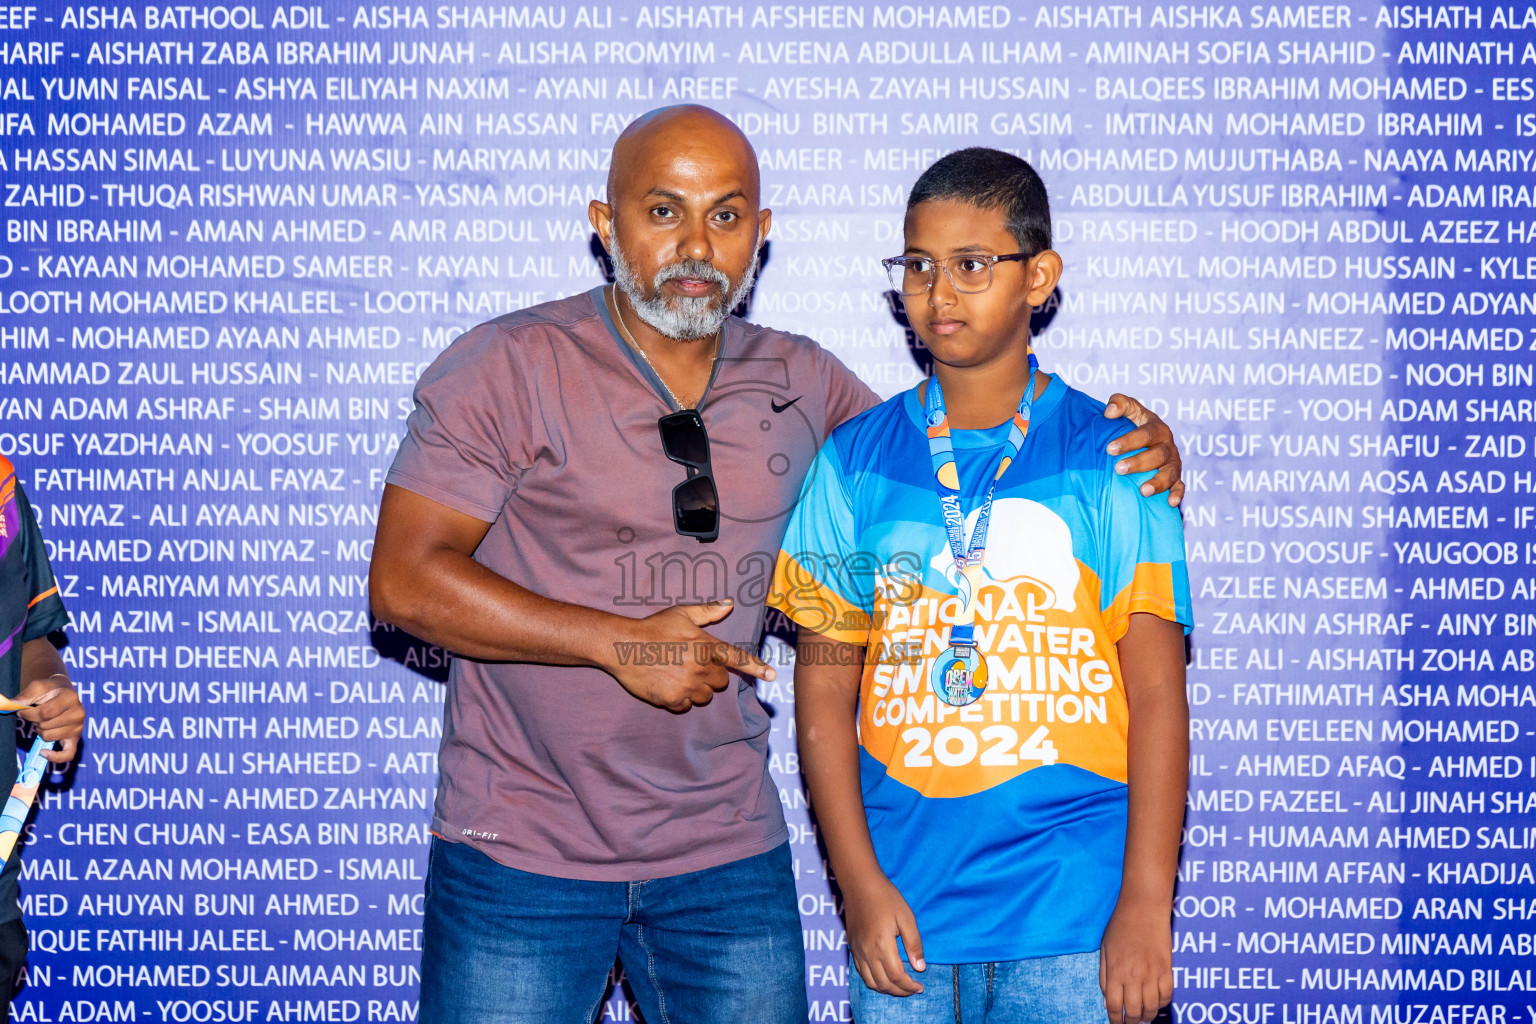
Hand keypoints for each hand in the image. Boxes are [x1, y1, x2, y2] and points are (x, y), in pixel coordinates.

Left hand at [16, 675, 83, 764]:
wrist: (62, 691)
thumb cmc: (49, 690)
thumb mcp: (38, 686)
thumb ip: (25, 696)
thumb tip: (13, 706)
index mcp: (71, 698)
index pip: (45, 713)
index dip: (28, 714)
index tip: (22, 710)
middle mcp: (78, 713)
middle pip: (45, 726)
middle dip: (36, 721)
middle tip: (40, 713)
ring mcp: (78, 727)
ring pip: (48, 737)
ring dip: (41, 731)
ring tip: (45, 721)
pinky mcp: (76, 738)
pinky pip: (67, 754)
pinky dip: (55, 757)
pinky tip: (43, 752)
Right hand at [605, 599, 774, 711]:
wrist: (623, 646)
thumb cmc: (653, 627)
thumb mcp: (681, 613)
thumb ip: (707, 611)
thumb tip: (729, 603)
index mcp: (705, 646)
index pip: (736, 658)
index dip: (756, 667)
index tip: (771, 675)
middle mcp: (700, 668)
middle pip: (721, 681)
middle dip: (711, 675)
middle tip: (692, 664)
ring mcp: (687, 686)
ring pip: (706, 695)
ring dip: (698, 688)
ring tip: (678, 673)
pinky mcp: (673, 700)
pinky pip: (687, 705)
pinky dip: (681, 698)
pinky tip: (669, 684)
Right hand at [845, 874, 925, 996]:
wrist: (859, 884)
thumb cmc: (886, 897)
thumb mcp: (906, 917)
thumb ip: (914, 944)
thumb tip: (919, 967)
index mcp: (882, 945)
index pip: (896, 977)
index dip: (909, 986)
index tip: (920, 986)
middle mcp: (867, 952)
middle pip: (883, 984)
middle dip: (900, 991)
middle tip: (913, 989)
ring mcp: (857, 951)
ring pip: (870, 982)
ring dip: (887, 989)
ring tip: (900, 986)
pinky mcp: (852, 947)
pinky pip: (861, 973)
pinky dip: (874, 981)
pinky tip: (884, 976)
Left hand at [1098, 900, 1172, 1023]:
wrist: (1144, 907)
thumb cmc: (1121, 925)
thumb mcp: (1105, 950)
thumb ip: (1104, 977)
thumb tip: (1107, 1001)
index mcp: (1115, 971)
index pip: (1114, 1006)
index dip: (1115, 1020)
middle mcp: (1134, 976)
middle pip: (1134, 1012)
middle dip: (1131, 1022)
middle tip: (1130, 1023)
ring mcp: (1152, 973)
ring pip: (1153, 1008)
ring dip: (1147, 1017)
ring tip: (1143, 1018)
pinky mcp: (1167, 969)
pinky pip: (1167, 996)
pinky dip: (1162, 1004)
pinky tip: (1156, 1003)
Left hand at [1103, 394, 1183, 507]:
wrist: (1146, 443)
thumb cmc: (1132, 426)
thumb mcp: (1129, 411)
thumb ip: (1120, 403)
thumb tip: (1108, 412)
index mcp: (1157, 428)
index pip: (1145, 433)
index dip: (1129, 441)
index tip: (1109, 449)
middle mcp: (1167, 445)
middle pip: (1157, 455)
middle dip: (1138, 463)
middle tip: (1118, 469)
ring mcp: (1173, 463)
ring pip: (1170, 473)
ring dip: (1158, 482)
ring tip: (1143, 491)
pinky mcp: (1176, 478)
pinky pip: (1180, 487)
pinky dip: (1177, 494)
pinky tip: (1170, 503)